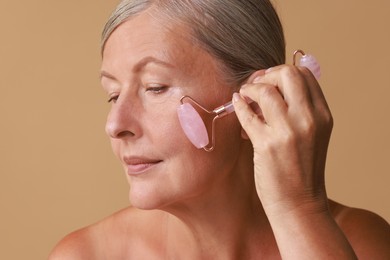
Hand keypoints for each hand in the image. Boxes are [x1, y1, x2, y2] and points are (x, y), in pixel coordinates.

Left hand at [233, 65, 332, 215]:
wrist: (299, 203)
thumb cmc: (302, 169)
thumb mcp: (312, 135)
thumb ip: (299, 111)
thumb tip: (270, 87)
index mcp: (322, 115)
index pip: (305, 75)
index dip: (282, 72)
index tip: (269, 80)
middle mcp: (309, 119)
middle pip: (287, 74)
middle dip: (268, 74)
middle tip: (256, 85)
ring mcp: (289, 131)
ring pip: (266, 90)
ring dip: (250, 88)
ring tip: (244, 96)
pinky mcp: (267, 144)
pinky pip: (248, 114)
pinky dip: (239, 104)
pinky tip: (236, 103)